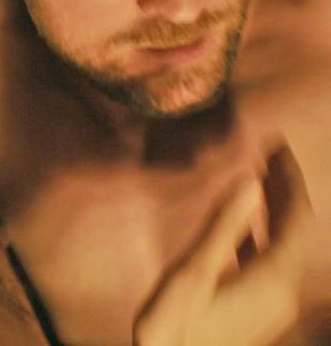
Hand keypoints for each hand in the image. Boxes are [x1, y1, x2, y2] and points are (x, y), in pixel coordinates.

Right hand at [133, 145, 312, 345]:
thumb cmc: (175, 326)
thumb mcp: (193, 272)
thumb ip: (223, 227)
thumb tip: (251, 181)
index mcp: (272, 276)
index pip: (295, 216)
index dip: (288, 178)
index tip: (276, 145)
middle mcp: (283, 289)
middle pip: (296, 229)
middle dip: (286, 189)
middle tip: (271, 153)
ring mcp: (274, 303)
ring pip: (286, 245)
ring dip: (276, 211)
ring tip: (260, 179)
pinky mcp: (260, 310)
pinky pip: (274, 261)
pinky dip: (265, 235)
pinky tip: (249, 229)